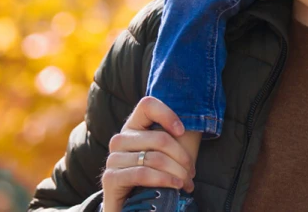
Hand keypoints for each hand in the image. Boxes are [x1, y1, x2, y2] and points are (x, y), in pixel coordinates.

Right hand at [101, 97, 195, 211]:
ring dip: (178, 172)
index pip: (147, 105)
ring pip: (154, 158)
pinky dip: (164, 180)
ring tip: (187, 183)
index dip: (167, 114)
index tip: (182, 130)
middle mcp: (120, 139)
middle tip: (192, 172)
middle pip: (159, 138)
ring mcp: (113, 158)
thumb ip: (176, 137)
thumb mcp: (168, 154)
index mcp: (134, 127)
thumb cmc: (155, 176)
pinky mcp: (110, 177)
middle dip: (183, 157)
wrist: (132, 207)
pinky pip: (142, 173)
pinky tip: (176, 186)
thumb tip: (197, 124)